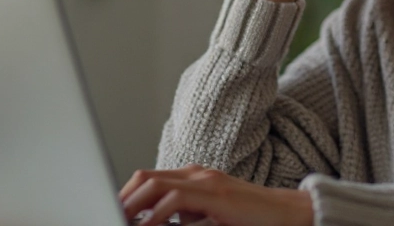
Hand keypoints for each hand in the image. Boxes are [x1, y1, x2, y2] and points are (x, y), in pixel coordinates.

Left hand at [118, 164, 313, 225]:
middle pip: (144, 177)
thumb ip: (183, 217)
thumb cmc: (249, 219)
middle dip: (122, 198)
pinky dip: (156, 213)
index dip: (125, 195)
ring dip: (132, 204)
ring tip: (118, 219)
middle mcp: (195, 174)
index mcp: (191, 178)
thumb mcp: (208, 217)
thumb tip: (153, 224)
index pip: (148, 179)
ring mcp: (206, 181)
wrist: (286, 214)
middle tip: (107, 214)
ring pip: (155, 183)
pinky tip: (148, 225)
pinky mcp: (217, 193)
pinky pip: (176, 198)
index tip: (112, 211)